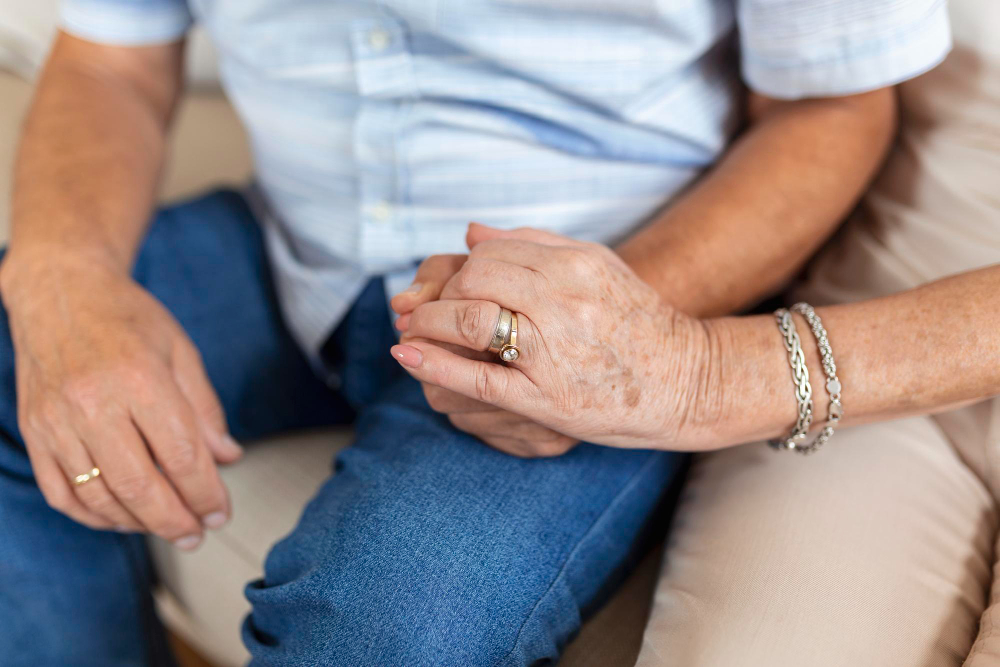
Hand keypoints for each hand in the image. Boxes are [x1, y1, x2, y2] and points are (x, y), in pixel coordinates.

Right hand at [1, 254, 241, 548]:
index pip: (180, 456)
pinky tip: (122, 518)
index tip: (221, 512)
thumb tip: (227, 458)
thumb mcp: (181, 351)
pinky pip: (61, 492)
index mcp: (139, 379)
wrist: (60, 292)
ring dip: (138, 523)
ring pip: (99, 496)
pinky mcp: (34, 432)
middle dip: (175, 520)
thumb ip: (204, 409)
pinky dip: (94, 515)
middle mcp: (92, 403)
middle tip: (198, 533)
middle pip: (139, 486)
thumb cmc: (127, 318)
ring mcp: (56, 421)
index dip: (205, 493)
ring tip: (167, 528)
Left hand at [390, 226, 717, 451]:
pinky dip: (434, 365)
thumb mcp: (599, 266)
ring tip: (412, 329)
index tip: (455, 286)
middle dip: (443, 293)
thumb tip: (472, 232)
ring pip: (469, 323)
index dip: (463, 268)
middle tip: (432, 308)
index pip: (492, 252)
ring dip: (429, 323)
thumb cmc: (640, 322)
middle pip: (475, 280)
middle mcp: (564, 302)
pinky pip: (478, 379)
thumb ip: (537, 243)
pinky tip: (409, 356)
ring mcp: (554, 352)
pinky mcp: (547, 400)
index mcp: (575, 265)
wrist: (686, 380)